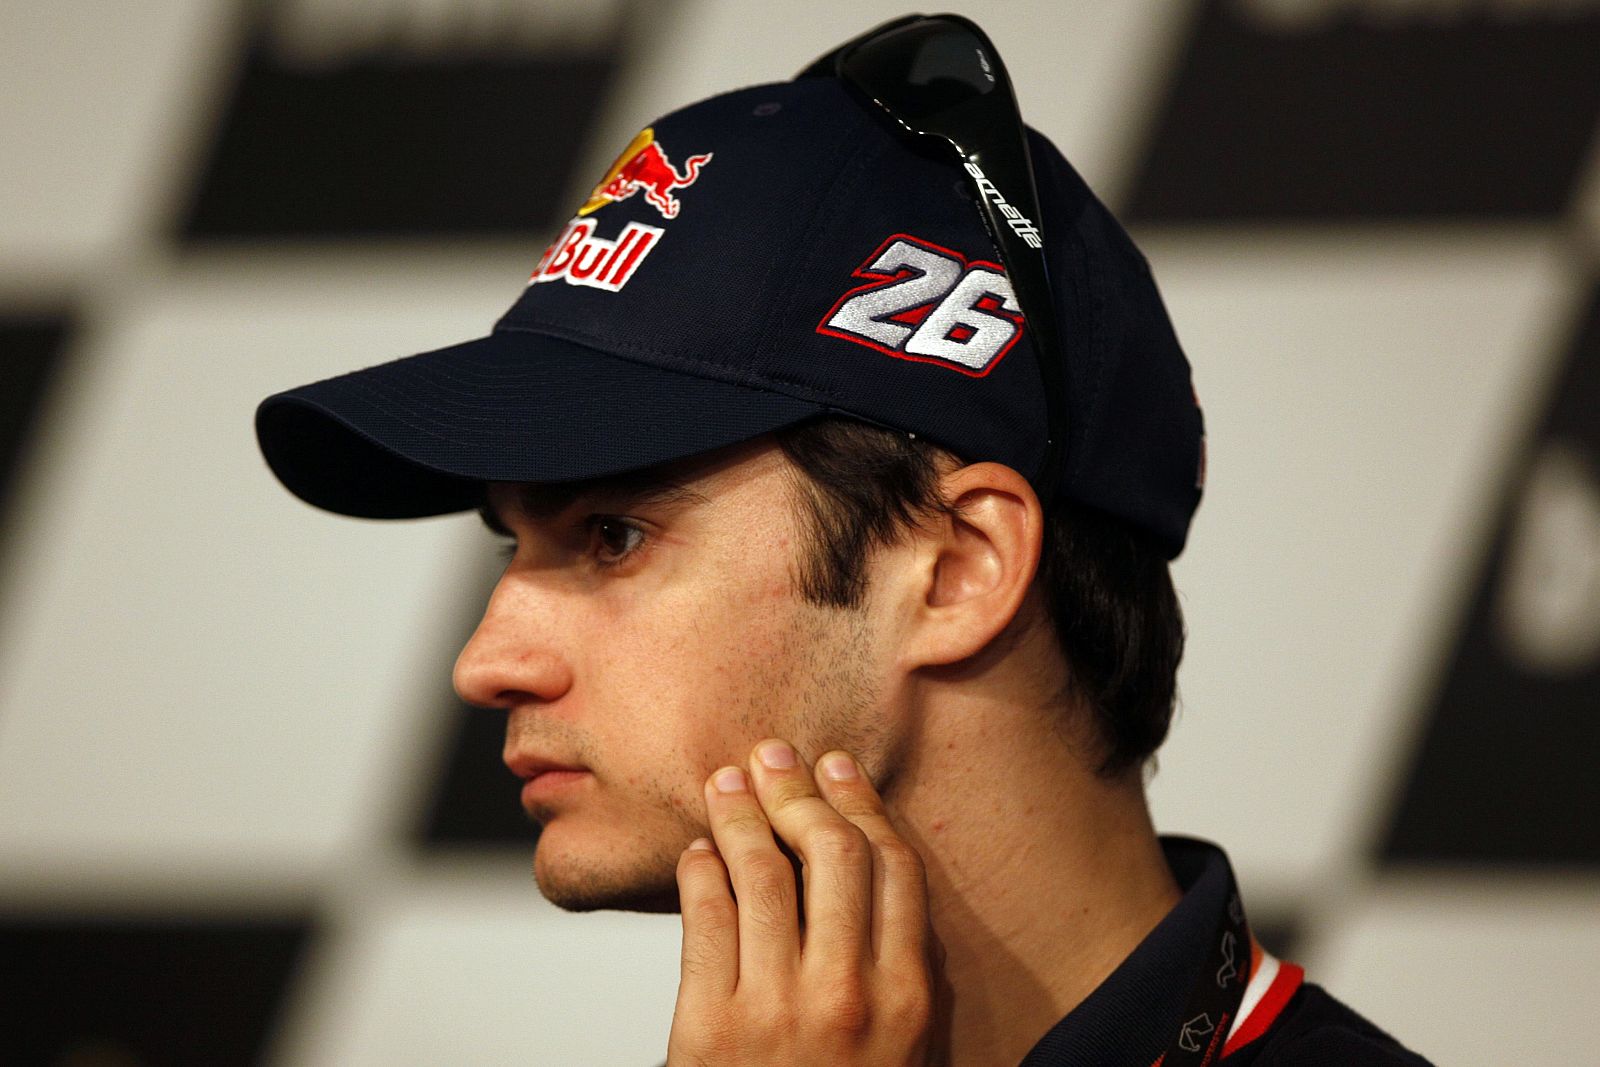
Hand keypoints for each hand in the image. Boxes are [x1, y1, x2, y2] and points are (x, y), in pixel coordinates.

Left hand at [666, 740, 935, 1065]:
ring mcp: (776, 1011)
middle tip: (773, 754)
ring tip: (723, 782)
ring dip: (739, 814)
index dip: (860, 803)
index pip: (893, 867)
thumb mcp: (903, 1051)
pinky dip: (700, 872)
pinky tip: (697, 853)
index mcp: (909, 999)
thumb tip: (874, 870)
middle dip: (798, 790)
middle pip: (831, 853)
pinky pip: (705, 920)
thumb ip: (897, 972)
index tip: (836, 767)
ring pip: (761, 873)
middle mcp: (850, 995)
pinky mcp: (709, 1031)